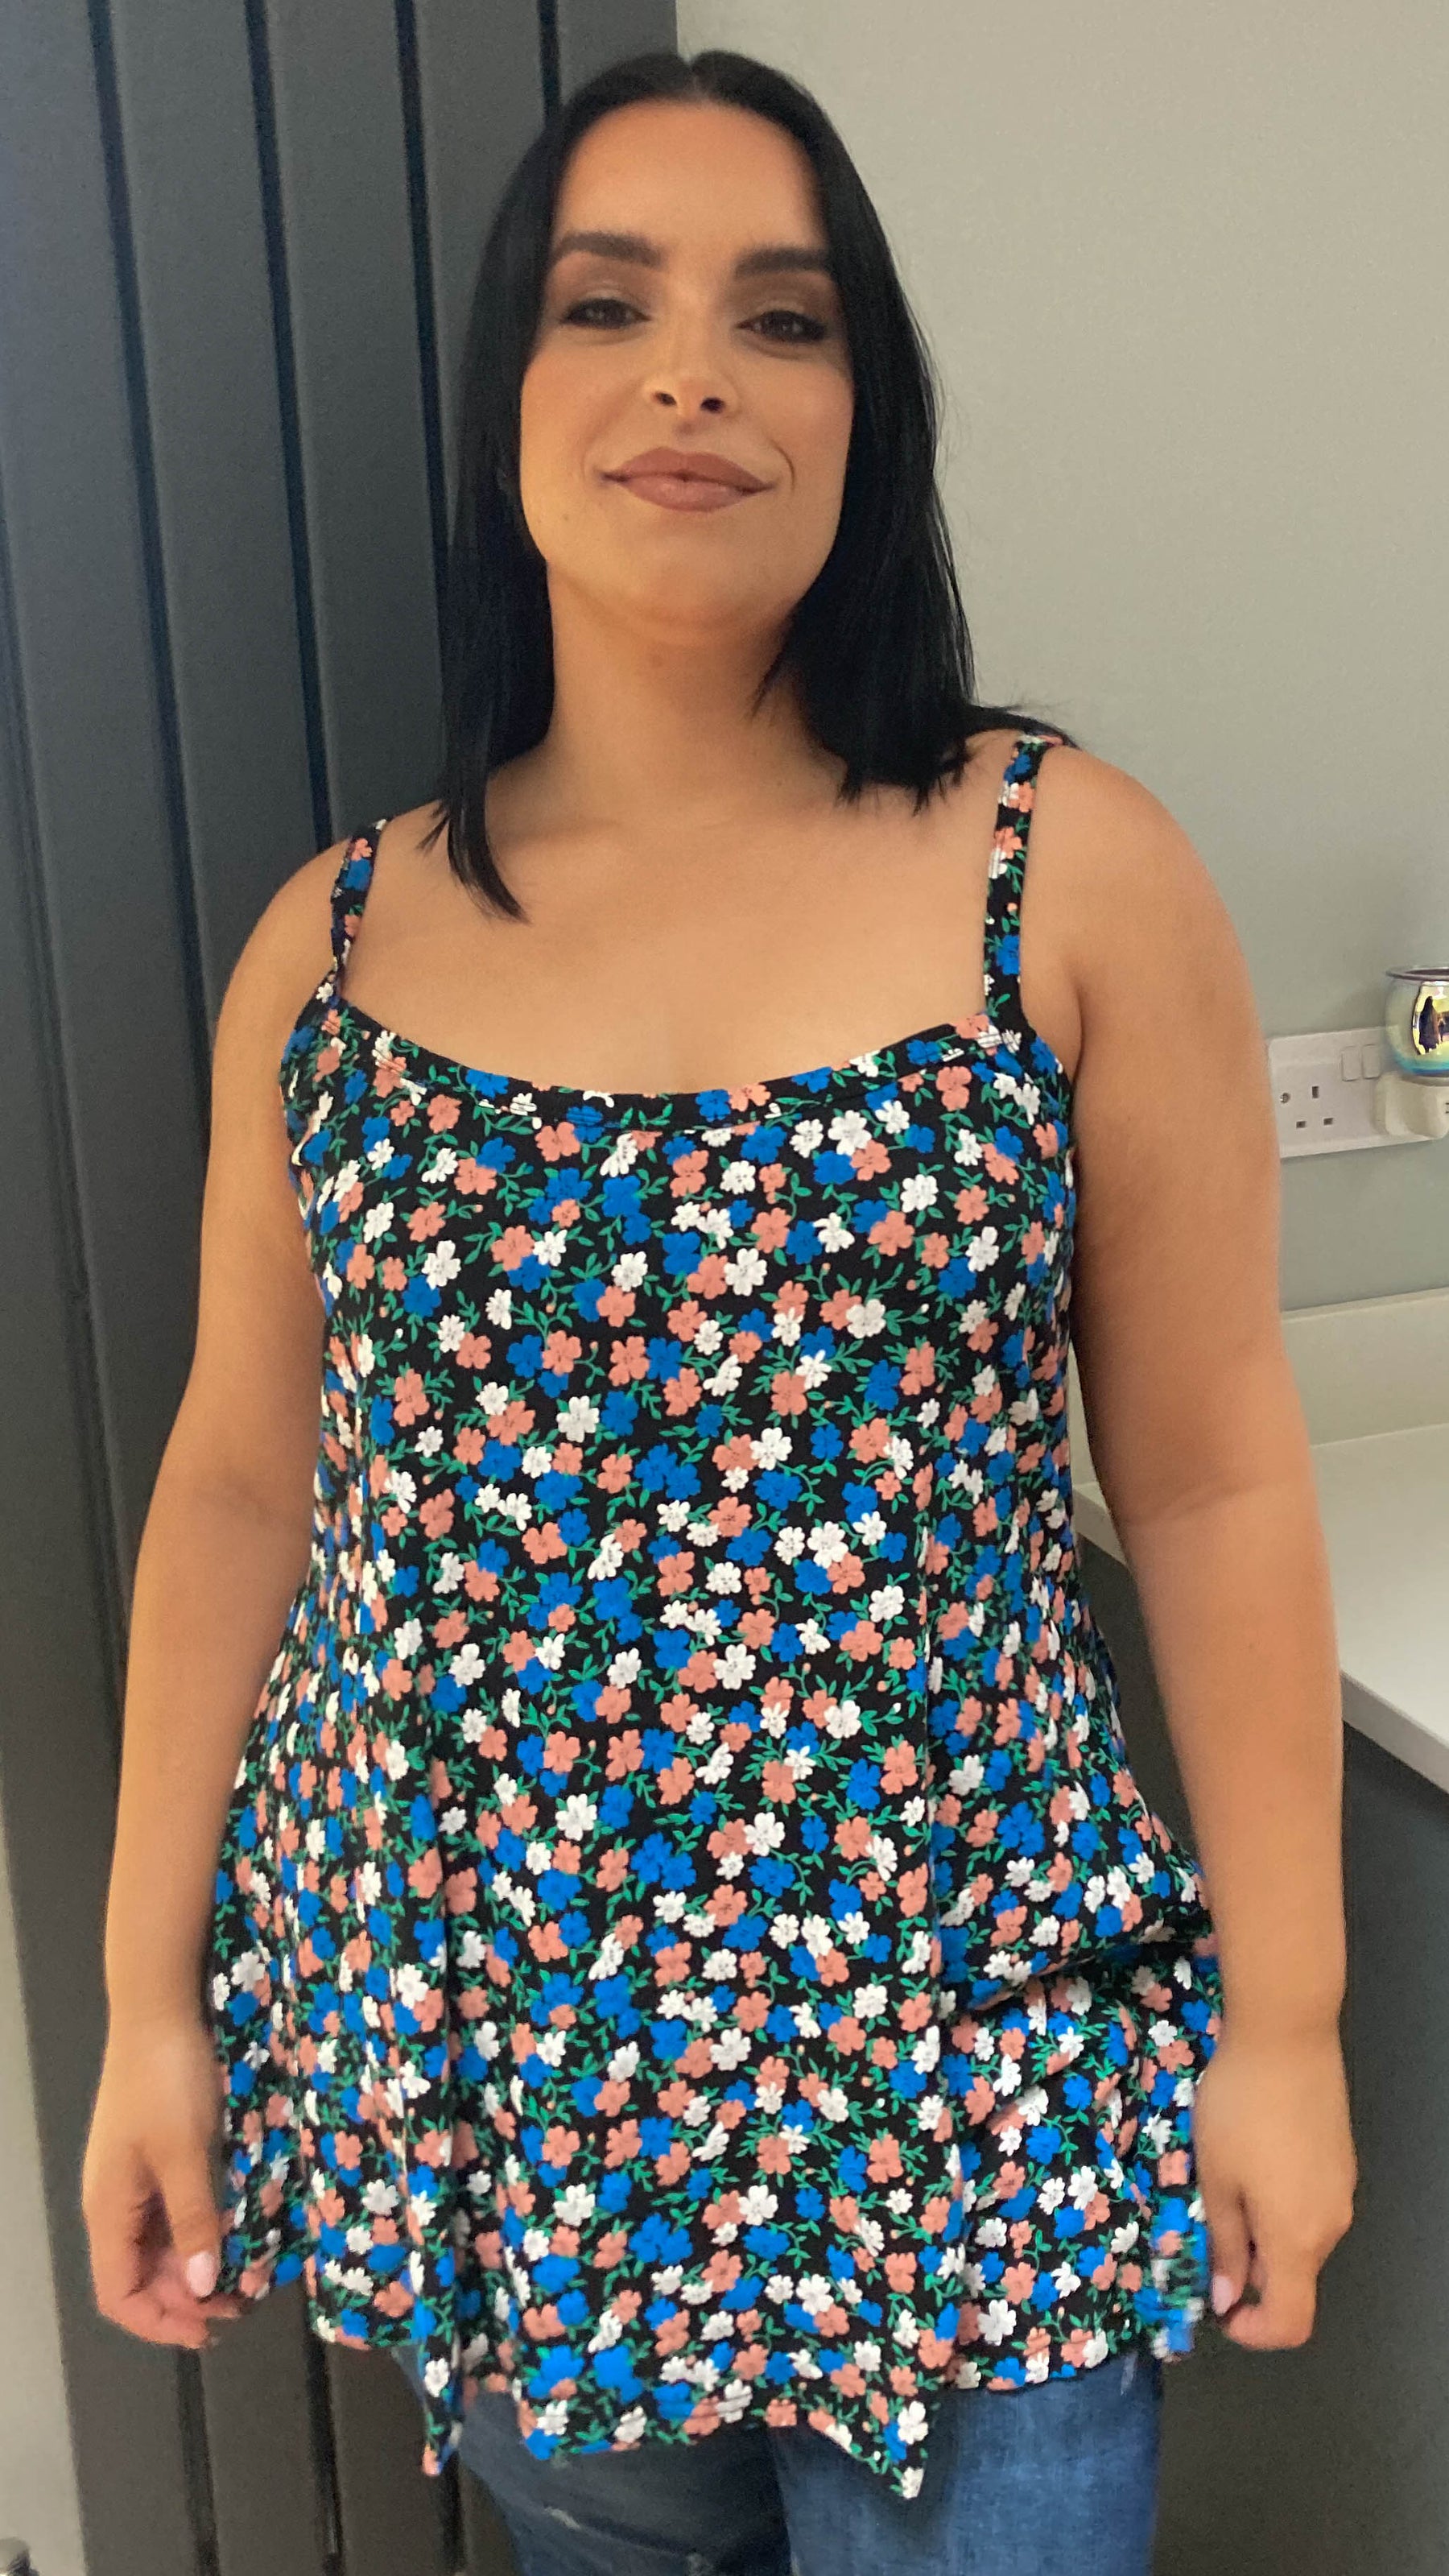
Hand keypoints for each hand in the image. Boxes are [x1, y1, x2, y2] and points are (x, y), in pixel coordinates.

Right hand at [81, 2013, 248, 2350]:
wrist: (159, 2009)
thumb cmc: (167, 2082)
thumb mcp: (186, 2153)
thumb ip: (193, 2221)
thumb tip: (199, 2289)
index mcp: (109, 2209)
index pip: (119, 2294)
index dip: (159, 2323)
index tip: (209, 2330)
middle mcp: (114, 2202)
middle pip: (138, 2276)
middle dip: (184, 2300)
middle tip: (240, 2305)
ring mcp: (132, 2178)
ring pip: (157, 2246)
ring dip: (193, 2269)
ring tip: (241, 2278)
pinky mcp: (153, 2155)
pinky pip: (169, 2212)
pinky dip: (197, 2233)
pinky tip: (231, 2233)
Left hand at [1190, 2020, 1355, 2346]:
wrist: (1287, 2037)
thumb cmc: (1240, 2108)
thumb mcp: (1216, 2178)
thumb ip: (1225, 2245)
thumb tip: (1227, 2298)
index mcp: (1297, 2239)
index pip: (1291, 2322)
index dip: (1255, 2332)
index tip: (1219, 2311)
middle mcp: (1330, 2226)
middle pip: (1294, 2279)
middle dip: (1249, 2273)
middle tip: (1207, 2229)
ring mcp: (1341, 2192)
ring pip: (1300, 2242)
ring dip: (1263, 2235)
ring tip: (1226, 2184)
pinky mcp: (1341, 2162)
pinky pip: (1310, 2208)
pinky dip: (1280, 2207)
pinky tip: (1253, 2162)